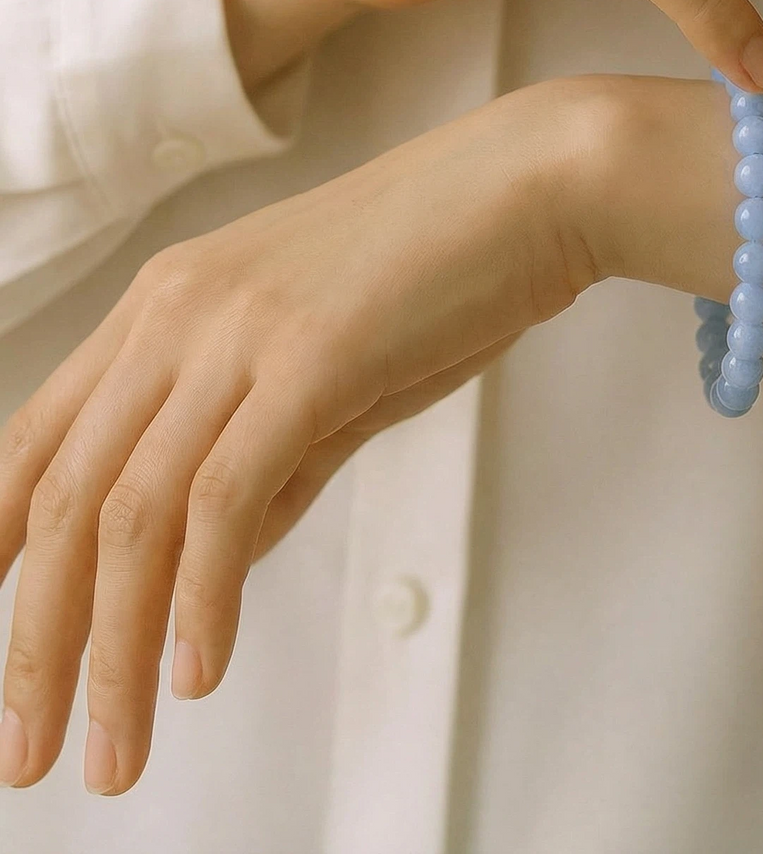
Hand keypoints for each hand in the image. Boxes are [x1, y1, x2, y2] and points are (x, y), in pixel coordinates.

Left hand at [0, 78, 608, 794]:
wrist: (531, 187)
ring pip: (132, 514)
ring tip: (114, 754)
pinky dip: (201, 599)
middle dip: (38, 643)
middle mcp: (177, 311)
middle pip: (66, 498)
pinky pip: (225, 498)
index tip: (3, 648)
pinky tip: (198, 674)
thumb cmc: (441, 273)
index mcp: (166, 303)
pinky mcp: (309, 357)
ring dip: (111, 651)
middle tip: (30, 755)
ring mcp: (239, 330)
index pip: (36, 445)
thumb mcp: (327, 367)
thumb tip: (211, 565)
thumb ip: (264, 461)